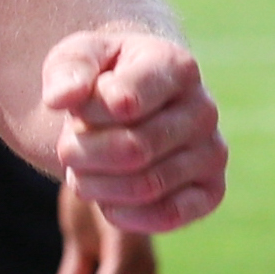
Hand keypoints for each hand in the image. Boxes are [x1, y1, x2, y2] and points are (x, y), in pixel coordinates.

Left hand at [44, 26, 222, 237]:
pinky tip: (106, 201)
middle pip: (131, 151)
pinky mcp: (211, 191)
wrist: (129, 105)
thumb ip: (67, 71)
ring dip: (96, 186)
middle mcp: (203, 109)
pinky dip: (125, 215)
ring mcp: (212, 152)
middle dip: (83, 155)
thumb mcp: (76, 57)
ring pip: (145, 186)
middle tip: (68, 149)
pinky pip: (168, 216)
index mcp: (175, 67)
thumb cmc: (102, 79)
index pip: (123, 103)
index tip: (78, 107)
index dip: (86, 113)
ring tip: (82, 172)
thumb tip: (61, 97)